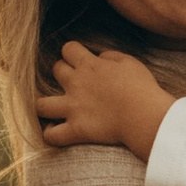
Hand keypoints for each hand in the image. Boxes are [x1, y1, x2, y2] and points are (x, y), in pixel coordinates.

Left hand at [36, 38, 174, 160]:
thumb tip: (99, 57)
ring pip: (41, 105)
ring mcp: (73, 108)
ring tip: (50, 108)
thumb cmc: (141, 88)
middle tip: (73, 82)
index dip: (73, 52)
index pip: (68, 49)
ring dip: (43, 105)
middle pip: (56, 70)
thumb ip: (110, 56)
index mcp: (89, 65)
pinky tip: (54, 132)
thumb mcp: (129, 62)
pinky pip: (52, 136)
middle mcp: (76, 84)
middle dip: (62, 72)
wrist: (143, 115)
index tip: (80, 59)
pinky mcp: (76, 129)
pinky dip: (50, 134)